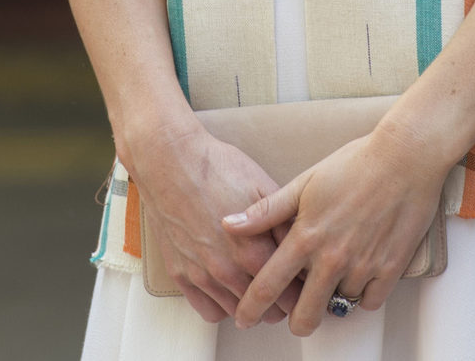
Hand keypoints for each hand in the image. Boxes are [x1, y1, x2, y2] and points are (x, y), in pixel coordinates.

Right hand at [127, 120, 302, 324]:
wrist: (170, 161)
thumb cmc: (217, 167)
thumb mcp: (262, 186)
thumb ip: (283, 221)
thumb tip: (304, 243)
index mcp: (251, 249)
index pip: (288, 291)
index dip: (301, 290)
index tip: (303, 283)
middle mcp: (226, 270)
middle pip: (266, 309)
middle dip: (281, 301)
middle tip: (285, 286)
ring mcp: (201, 275)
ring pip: (238, 313)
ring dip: (252, 306)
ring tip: (259, 287)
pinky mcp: (180, 275)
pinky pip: (208, 311)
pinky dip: (222, 306)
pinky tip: (229, 289)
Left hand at [224, 125, 447, 335]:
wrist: (404, 157)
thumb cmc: (354, 164)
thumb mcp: (305, 182)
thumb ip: (267, 210)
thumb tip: (229, 224)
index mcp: (306, 237)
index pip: (268, 285)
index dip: (251, 307)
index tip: (244, 318)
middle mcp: (332, 259)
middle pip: (305, 316)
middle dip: (295, 319)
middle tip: (295, 310)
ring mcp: (362, 267)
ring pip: (339, 306)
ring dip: (333, 296)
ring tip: (334, 274)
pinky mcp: (390, 270)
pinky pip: (370, 302)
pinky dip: (363, 293)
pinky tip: (359, 272)